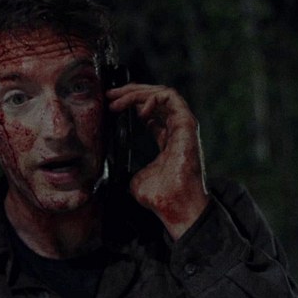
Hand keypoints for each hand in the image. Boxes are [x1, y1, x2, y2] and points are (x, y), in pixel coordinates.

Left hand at [106, 84, 209, 239]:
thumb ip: (130, 165)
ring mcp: (183, 127)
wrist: (175, 205)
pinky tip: (138, 109)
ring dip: (138, 92)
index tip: (111, 104)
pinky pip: (172, 99)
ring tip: (119, 99)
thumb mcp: (136, 177)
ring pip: (163, 94)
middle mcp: (176, 130)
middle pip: (155, 99)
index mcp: (167, 140)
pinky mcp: (186, 125)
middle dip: (131, 93)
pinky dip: (153, 98)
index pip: (151, 112)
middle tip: (110, 95)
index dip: (131, 103)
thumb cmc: (160, 197)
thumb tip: (114, 165)